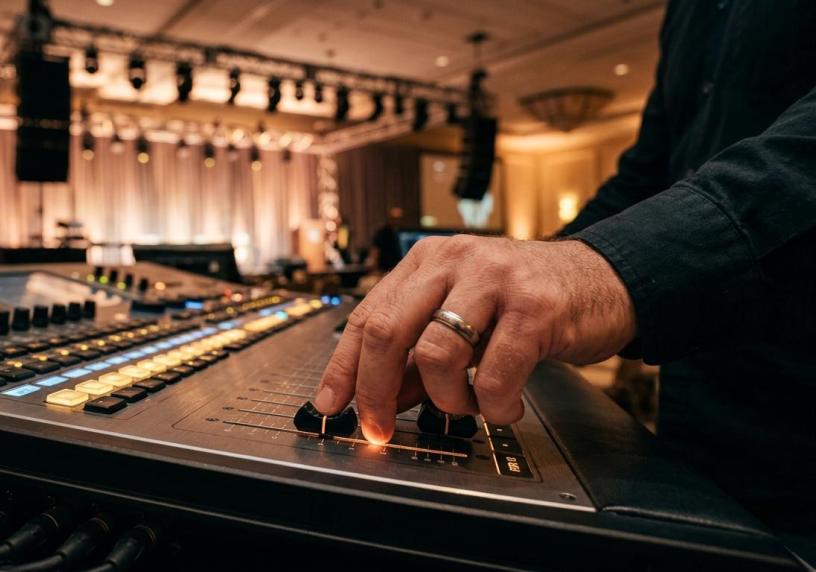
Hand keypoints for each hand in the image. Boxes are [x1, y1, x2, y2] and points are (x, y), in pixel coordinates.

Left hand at [313, 235, 636, 443]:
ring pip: (435, 355)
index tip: (331, 406)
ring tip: (470, 407)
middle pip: (387, 331)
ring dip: (446, 400)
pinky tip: (507, 405)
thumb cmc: (528, 302)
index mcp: (427, 262)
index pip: (366, 316)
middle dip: (374, 392)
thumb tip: (376, 399)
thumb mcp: (464, 319)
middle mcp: (453, 262)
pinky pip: (493, 376)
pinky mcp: (534, 307)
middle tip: (379, 429)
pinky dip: (494, 407)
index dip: (343, 368)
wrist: (606, 279)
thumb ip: (418, 355)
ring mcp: (493, 280)